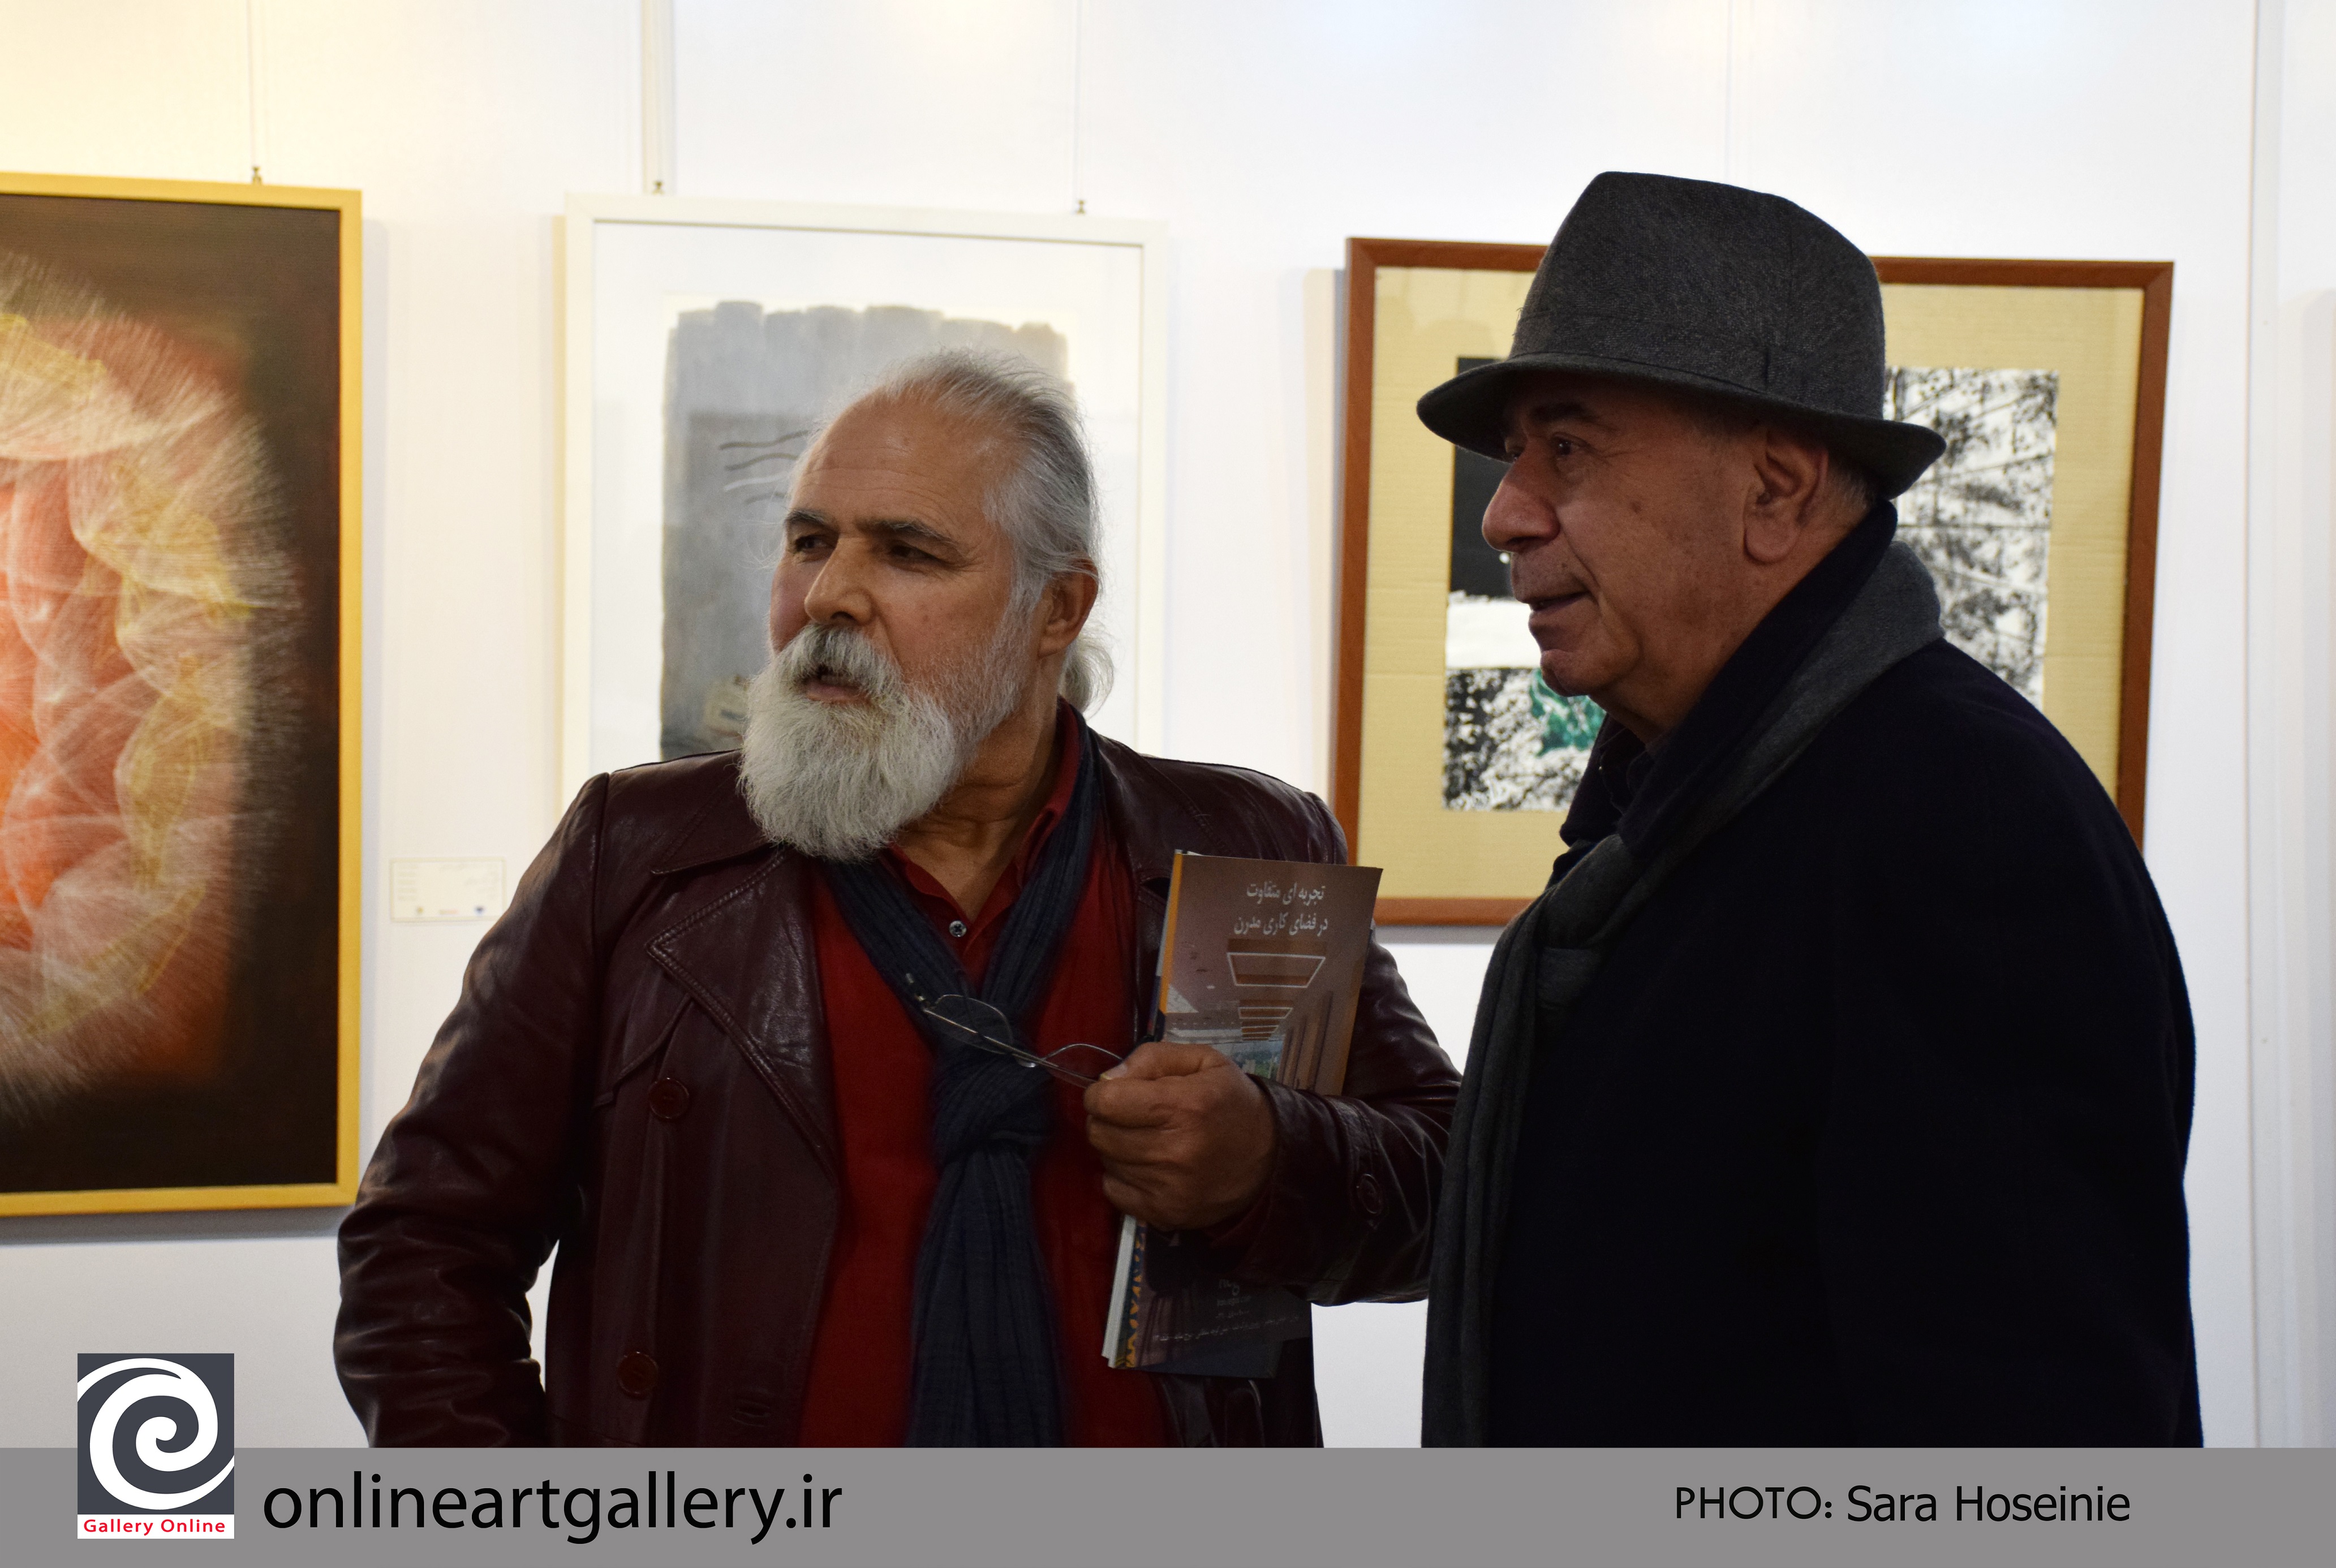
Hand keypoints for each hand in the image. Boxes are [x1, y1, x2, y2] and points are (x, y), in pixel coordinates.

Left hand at [1083, 1042, 1274, 1229]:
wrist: (1269, 1158)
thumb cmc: (1230, 1101)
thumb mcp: (1203, 1061)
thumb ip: (1151, 1058)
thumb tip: (1106, 1080)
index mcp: (1183, 1106)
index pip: (1106, 1102)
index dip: (1101, 1093)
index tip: (1116, 1093)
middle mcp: (1174, 1151)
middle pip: (1099, 1133)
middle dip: (1106, 1119)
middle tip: (1130, 1116)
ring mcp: (1169, 1188)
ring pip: (1106, 1162)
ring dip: (1116, 1147)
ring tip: (1145, 1139)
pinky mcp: (1165, 1213)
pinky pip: (1113, 1192)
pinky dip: (1122, 1176)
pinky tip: (1146, 1165)